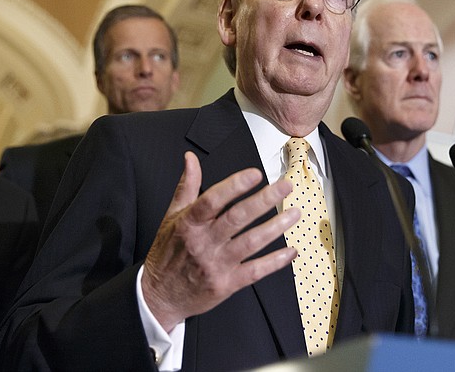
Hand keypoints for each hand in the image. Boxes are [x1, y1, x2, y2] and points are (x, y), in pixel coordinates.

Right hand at [141, 151, 298, 331]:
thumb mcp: (171, 216)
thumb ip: (187, 186)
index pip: (212, 200)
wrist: (160, 295)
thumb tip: (190, 158)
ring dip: (275, 227)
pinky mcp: (226, 284)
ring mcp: (215, 265)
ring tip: (295, 213)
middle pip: (237, 218)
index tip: (255, 174)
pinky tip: (291, 251)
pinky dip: (275, 261)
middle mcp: (203, 243)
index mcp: (189, 223)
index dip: (234, 186)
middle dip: (264, 200)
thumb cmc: (167, 252)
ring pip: (250, 243)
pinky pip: (255, 271)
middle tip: (285, 186)